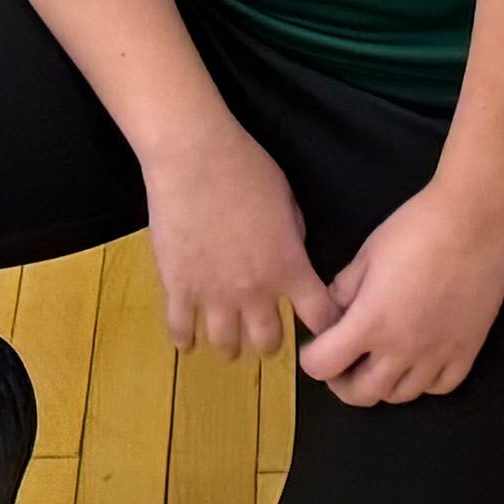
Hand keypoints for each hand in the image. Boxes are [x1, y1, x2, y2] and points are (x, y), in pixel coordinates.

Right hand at [141, 118, 336, 363]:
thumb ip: (293, 239)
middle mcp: (254, 291)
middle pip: (269, 342)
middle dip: (271, 342)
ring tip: (229, 342)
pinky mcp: (178, 288)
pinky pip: (181, 330)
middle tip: (266, 333)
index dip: (326, 326)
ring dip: (231, 345)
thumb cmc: (247, 169)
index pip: (319, 317)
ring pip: (226, 345)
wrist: (194, 158)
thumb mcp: (288, 201)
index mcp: (288, 267)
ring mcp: (213, 294)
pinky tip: (188, 338)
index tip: (322, 327)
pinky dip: (186, 339)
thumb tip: (291, 257)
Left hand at [297, 167, 503, 405]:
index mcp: (370, 323)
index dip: (311, 359)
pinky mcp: (467, 351)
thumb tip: (332, 314)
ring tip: (380, 360)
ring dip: (382, 384)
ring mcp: (437, 356)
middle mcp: (401, 350)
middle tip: (343, 362)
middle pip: (361, 394)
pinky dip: (423, 381)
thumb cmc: (416, 228)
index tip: (315, 345)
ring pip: (400, 396)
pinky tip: (419, 360)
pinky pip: (440, 387)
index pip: (323, 365)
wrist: (474, 219)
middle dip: (341, 382)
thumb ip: (343, 290)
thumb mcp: (367, 254)